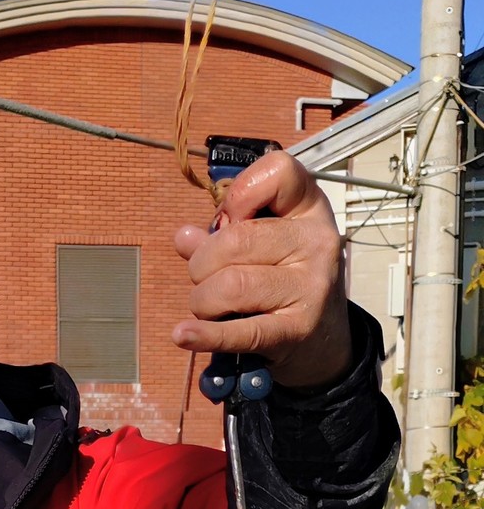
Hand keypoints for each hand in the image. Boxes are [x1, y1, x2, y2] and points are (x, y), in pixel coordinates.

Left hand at [172, 152, 351, 389]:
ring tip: (210, 307)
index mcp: (309, 208)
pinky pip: (241, 332)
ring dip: (203, 301)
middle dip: (202, 263)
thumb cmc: (284, 280)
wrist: (324, 337)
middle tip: (204, 278)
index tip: (229, 219)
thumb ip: (223, 236)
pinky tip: (183, 335)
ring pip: (231, 286)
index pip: (279, 171)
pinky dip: (205, 335)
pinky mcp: (297, 330)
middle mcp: (316, 241)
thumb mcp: (265, 245)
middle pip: (237, 240)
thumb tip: (184, 237)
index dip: (239, 193)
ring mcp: (311, 286)